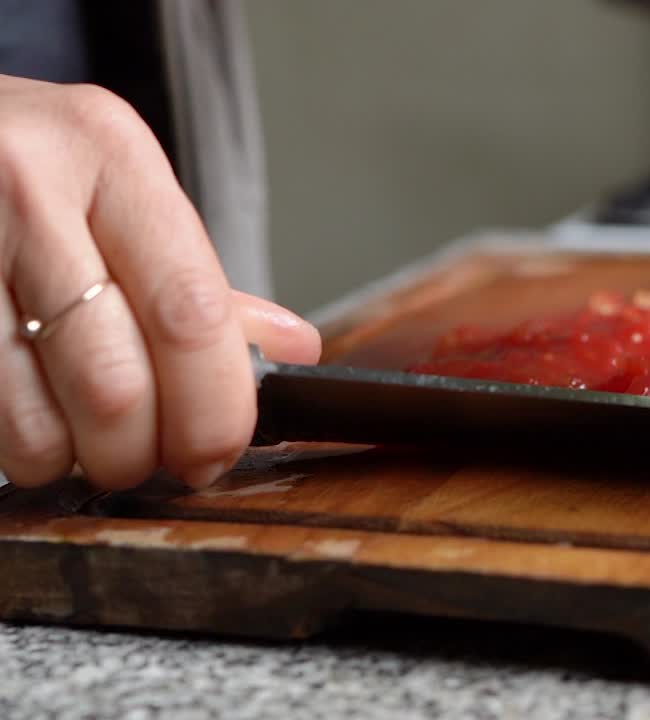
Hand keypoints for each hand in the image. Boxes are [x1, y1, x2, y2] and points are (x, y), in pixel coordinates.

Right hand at [0, 76, 318, 489]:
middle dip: (140, 452)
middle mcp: (26, 186)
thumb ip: (199, 280)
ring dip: (67, 460)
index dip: (214, 409)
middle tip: (144, 462)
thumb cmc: (22, 168)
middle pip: (113, 380)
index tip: (217, 451)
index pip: (190, 313)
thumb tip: (293, 348)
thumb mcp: (116, 191)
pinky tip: (23, 417)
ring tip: (75, 444)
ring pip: (32, 417)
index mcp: (110, 156)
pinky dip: (13, 442)